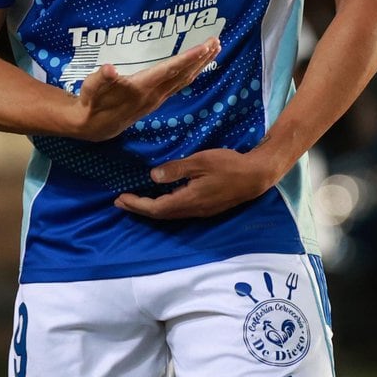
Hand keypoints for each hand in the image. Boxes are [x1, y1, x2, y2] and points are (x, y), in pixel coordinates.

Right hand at [67, 36, 218, 141]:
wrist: (93, 127)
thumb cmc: (92, 102)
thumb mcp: (91, 88)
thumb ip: (101, 78)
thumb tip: (109, 68)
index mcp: (141, 87)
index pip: (170, 70)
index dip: (188, 58)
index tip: (204, 47)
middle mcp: (154, 94)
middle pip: (183, 74)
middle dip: (201, 58)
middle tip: (216, 41)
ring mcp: (156, 99)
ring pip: (184, 81)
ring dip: (200, 65)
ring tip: (213, 50)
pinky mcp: (155, 101)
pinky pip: (179, 85)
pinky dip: (190, 73)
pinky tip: (196, 67)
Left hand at [114, 147, 282, 220]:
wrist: (255, 177)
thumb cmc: (228, 165)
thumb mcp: (200, 161)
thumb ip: (176, 169)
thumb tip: (153, 176)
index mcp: (189, 200)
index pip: (156, 208)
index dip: (137, 204)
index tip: (121, 198)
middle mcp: (193, 210)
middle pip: (160, 215)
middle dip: (139, 208)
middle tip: (120, 202)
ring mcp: (200, 212)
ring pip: (170, 215)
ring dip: (150, 209)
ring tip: (135, 202)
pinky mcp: (206, 208)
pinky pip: (179, 212)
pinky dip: (163, 207)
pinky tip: (161, 199)